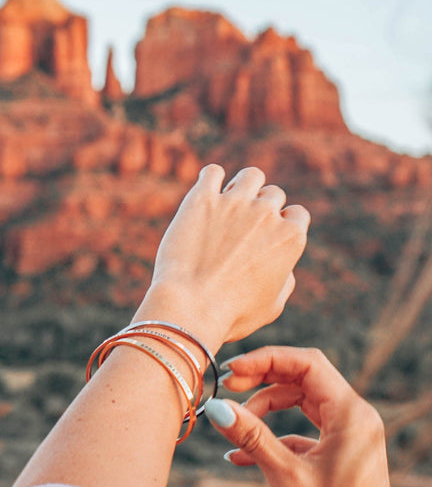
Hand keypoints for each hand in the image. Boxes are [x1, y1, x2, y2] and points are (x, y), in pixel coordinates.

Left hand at [147, 165, 308, 347]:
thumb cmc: (231, 314)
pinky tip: (204, 195)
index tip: (265, 237)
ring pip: (250, 175)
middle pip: (273, 194)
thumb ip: (285, 279)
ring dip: (242, 187)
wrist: (190, 307)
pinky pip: (211, 172)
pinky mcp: (201, 199)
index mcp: (290, 238)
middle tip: (238, 229)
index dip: (282, 224)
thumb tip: (283, 266)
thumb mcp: (272, 307)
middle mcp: (266, 214)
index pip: (297, 214)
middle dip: (260, 208)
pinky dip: (210, 179)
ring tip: (224, 205)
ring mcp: (235, 202)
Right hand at [207, 346, 409, 486]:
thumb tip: (216, 408)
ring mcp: (346, 431)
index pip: (307, 364)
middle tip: (228, 387)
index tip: (234, 369)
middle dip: (262, 380)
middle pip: (301, 378)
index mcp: (351, 414)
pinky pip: (300, 427)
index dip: (267, 359)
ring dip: (263, 410)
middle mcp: (353, 415)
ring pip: (298, 400)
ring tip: (235, 428)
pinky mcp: (337, 448)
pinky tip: (242, 456)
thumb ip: (251, 436)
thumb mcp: (286, 476)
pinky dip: (273, 435)